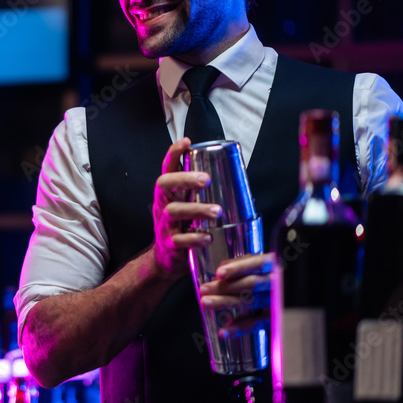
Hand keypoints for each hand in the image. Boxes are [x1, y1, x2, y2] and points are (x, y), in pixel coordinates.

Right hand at [152, 137, 221, 276]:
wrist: (166, 261)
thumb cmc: (183, 227)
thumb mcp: (189, 206)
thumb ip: (204, 194)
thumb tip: (239, 179)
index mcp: (169, 193)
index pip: (168, 168)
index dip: (174, 154)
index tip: (186, 142)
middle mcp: (163, 205)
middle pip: (165, 185)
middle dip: (184, 179)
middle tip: (204, 179)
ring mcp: (164, 225)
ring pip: (174, 212)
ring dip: (196, 209)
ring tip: (216, 211)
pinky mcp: (169, 245)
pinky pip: (180, 240)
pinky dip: (194, 238)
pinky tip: (207, 237)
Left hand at [198, 253, 271, 334]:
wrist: (286, 294)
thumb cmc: (262, 274)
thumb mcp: (253, 265)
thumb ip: (238, 266)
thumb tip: (217, 277)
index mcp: (272, 266)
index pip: (257, 264)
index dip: (238, 268)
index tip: (219, 273)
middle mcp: (276, 283)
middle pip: (250, 284)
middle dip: (225, 287)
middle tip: (203, 289)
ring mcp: (275, 302)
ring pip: (249, 303)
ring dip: (224, 303)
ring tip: (205, 303)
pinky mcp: (272, 319)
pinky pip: (254, 324)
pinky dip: (238, 329)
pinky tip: (223, 332)